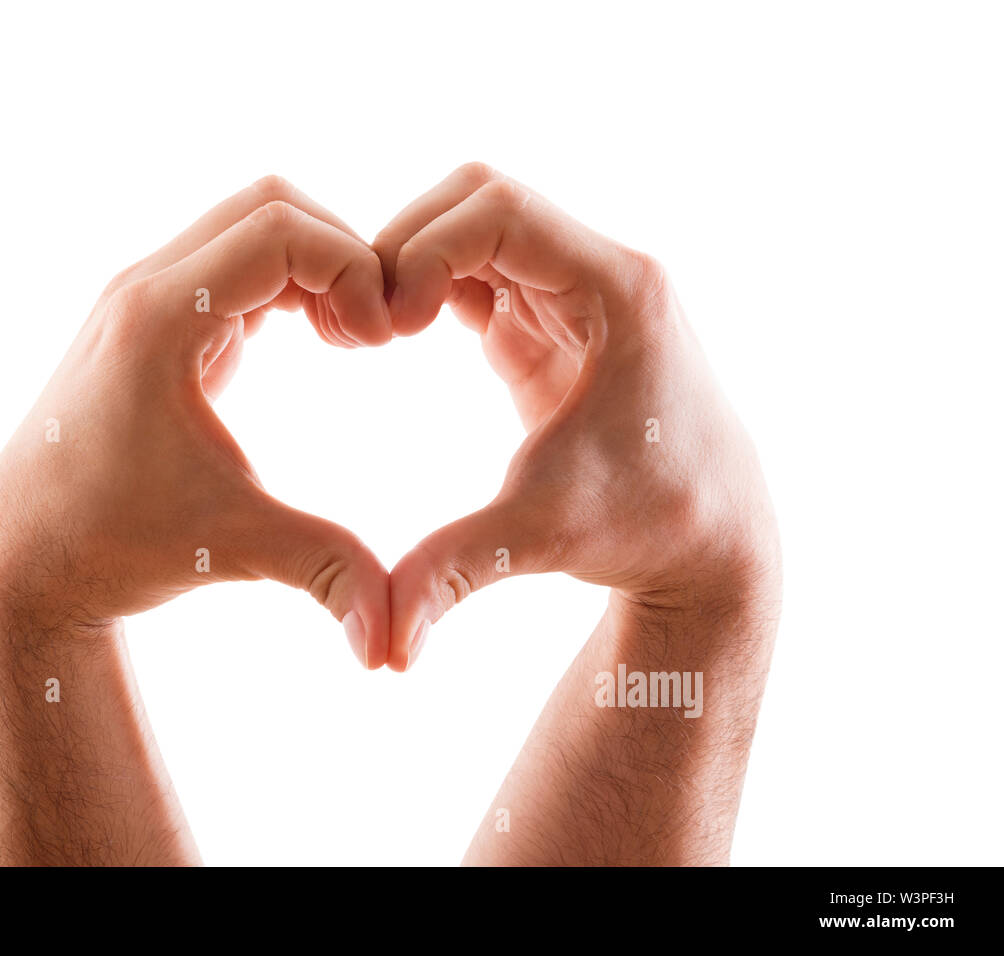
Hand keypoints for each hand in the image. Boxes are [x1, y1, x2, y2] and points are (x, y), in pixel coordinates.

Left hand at [0, 177, 393, 667]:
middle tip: (376, 333)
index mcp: (158, 320)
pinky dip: (287, 284)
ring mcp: (141, 299)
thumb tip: (392, 645)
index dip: (355, 270)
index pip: (282, 231)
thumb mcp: (230, 549)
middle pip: (269, 204)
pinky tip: (317, 342)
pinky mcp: (150, 320)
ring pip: (250, 225)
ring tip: (353, 339)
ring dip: (315, 265)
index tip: (383, 341)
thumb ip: (325, 574)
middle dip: (342, 253)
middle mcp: (143, 290)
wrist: (22, 559)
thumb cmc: (112, 548)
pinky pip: (232, 263)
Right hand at [374, 164, 780, 669]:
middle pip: (482, 196)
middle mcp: (604, 272)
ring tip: (378, 331)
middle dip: (409, 243)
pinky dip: (434, 287)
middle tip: (371, 321)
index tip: (389, 321)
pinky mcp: (555, 320)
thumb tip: (383, 650)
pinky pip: (481, 269)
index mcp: (618, 292)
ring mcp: (579, 291)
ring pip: (477, 224)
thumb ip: (456, 571)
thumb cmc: (648, 527)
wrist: (712, 538)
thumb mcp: (544, 538)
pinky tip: (401, 334)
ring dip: (418, 263)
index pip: (501, 211)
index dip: (423, 247)